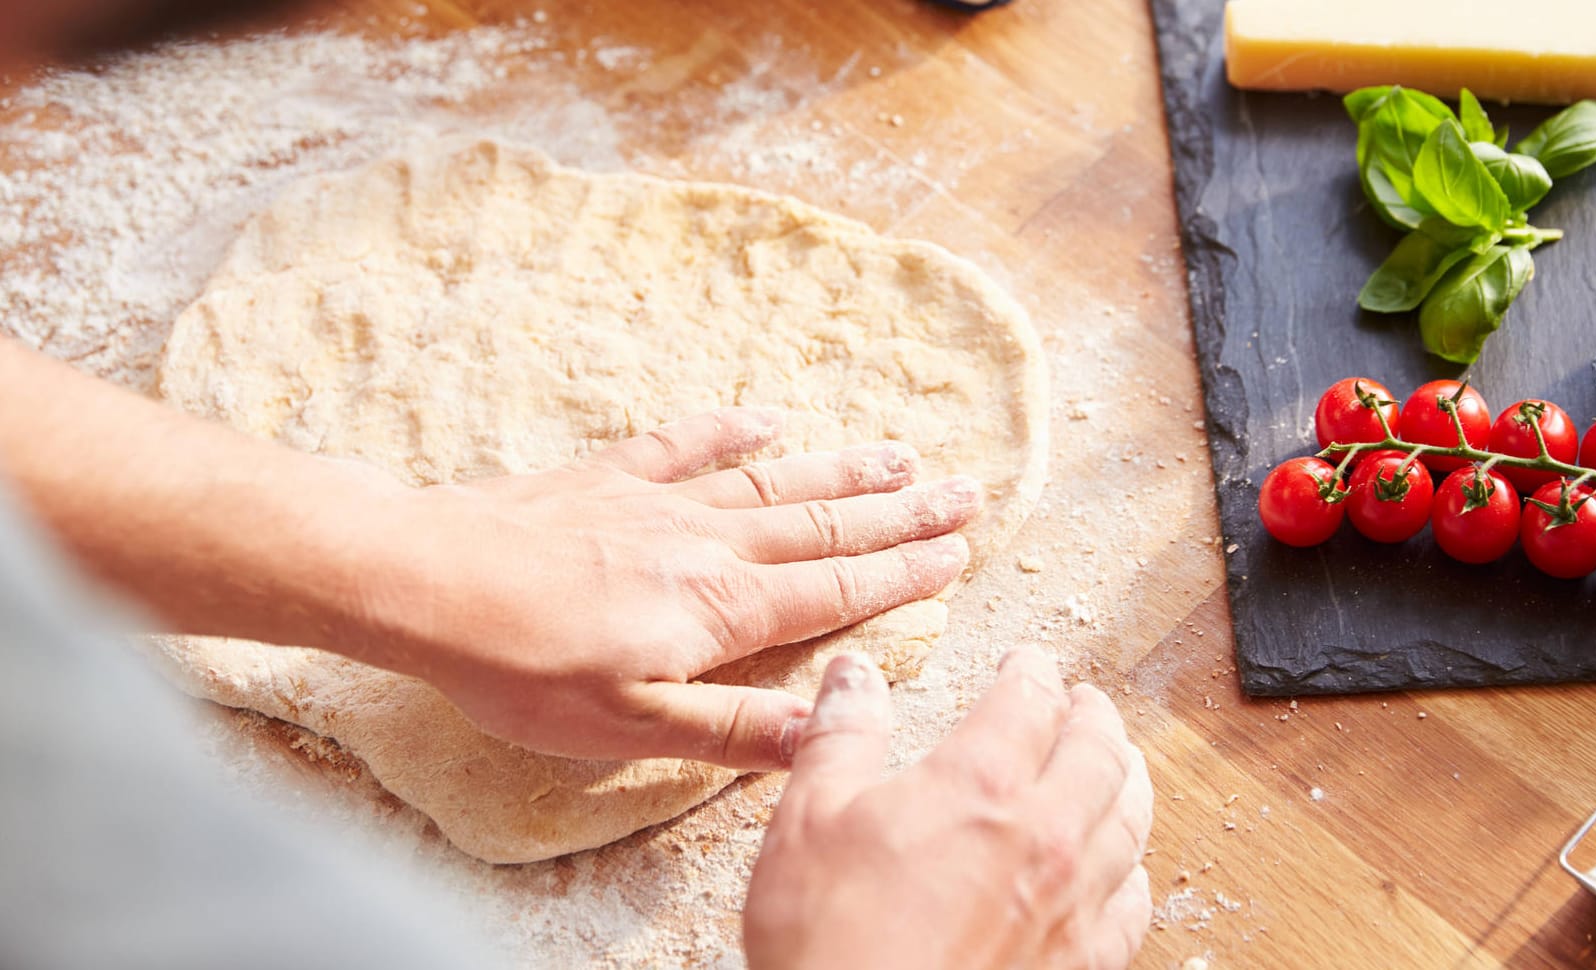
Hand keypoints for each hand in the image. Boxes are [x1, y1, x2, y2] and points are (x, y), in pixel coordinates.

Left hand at [359, 408, 980, 769]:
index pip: (833, 591)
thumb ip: (730, 726)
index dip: (901, 575)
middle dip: (900, 512)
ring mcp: (657, 501)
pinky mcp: (605, 478)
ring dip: (842, 468)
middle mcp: (705, 542)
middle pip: (823, 525)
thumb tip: (822, 731)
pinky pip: (684, 443)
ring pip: (772, 480)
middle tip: (965, 491)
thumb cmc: (518, 667)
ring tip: (900, 454)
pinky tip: (766, 418)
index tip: (957, 555)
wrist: (423, 580)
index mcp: (719, 607)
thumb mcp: (626, 726)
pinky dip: (732, 429)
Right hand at [743, 647, 1154, 969]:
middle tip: (1083, 701)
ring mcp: (1072, 906)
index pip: (1029, 699)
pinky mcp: (1080, 966)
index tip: (1026, 662)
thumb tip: (854, 676)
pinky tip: (1121, 867)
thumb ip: (842, 736)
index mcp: (980, 784)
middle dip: (1092, 715)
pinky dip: (1132, 869)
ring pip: (1130, 820)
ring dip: (1126, 778)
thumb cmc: (827, 942)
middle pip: (1099, 750)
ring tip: (1117, 762)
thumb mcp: (808, 819)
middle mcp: (1045, 837)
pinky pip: (1133, 904)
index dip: (1030, 670)